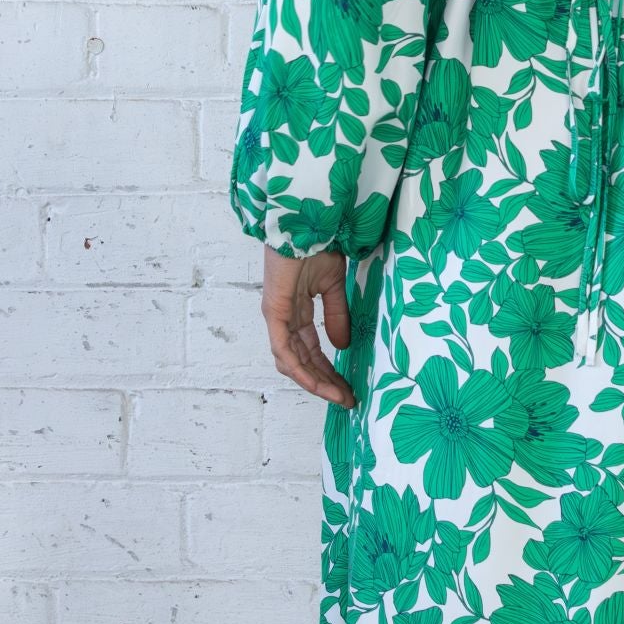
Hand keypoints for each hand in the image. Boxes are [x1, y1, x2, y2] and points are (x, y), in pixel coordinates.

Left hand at [261, 246, 355, 409]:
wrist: (305, 224)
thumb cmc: (317, 246)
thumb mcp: (334, 286)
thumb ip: (337, 316)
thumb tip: (343, 346)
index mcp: (297, 311)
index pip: (311, 350)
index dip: (329, 370)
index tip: (348, 387)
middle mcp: (284, 319)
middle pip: (302, 361)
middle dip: (325, 382)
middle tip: (347, 398)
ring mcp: (277, 317)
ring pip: (293, 362)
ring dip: (315, 382)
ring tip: (339, 395)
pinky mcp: (274, 313)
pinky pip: (286, 350)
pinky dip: (302, 369)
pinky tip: (319, 383)